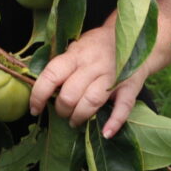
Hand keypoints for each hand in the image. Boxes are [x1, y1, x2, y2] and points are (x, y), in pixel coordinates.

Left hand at [28, 25, 148, 137]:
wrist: (135, 37)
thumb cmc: (98, 46)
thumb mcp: (77, 47)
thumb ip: (63, 64)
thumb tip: (41, 85)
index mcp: (76, 55)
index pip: (52, 75)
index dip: (39, 94)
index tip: (35, 108)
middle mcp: (93, 65)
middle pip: (71, 93)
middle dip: (62, 109)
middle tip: (62, 113)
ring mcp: (113, 75)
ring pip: (92, 101)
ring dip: (80, 116)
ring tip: (75, 121)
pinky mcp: (130, 86)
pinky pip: (123, 107)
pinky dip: (114, 122)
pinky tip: (106, 133)